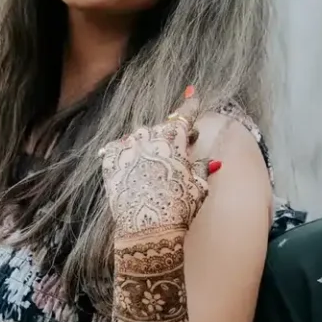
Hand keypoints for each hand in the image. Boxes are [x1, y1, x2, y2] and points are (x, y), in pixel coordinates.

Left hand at [99, 87, 217, 241]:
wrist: (147, 227)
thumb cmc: (178, 207)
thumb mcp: (198, 187)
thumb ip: (203, 168)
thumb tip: (212, 162)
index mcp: (173, 139)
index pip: (184, 116)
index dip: (190, 105)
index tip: (193, 94)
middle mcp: (148, 137)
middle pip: (162, 129)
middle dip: (171, 136)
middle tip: (180, 150)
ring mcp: (127, 148)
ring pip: (139, 138)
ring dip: (148, 144)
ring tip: (153, 162)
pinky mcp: (110, 162)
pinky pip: (116, 149)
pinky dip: (123, 151)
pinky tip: (128, 160)